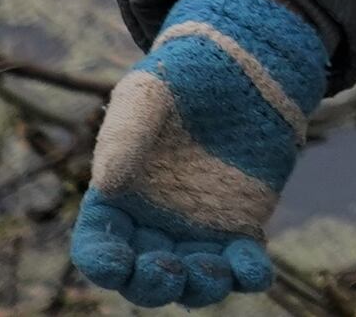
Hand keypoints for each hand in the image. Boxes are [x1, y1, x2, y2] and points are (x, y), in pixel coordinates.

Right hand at [69, 0, 326, 305]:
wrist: (243, 68)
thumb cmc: (182, 77)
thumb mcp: (147, 94)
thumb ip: (124, 133)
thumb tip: (107, 183)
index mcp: (116, 200)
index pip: (98, 243)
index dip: (102, 261)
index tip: (116, 264)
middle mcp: (152, 225)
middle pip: (142, 276)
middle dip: (151, 284)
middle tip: (168, 271)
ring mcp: (196, 231)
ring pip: (191, 280)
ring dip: (200, 287)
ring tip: (214, 270)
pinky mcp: (240, 225)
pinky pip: (241, 263)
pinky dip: (248, 275)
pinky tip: (257, 273)